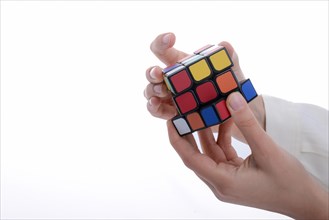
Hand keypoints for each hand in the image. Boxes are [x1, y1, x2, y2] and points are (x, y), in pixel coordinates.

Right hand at [144, 32, 264, 141]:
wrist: (234, 110)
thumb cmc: (227, 86)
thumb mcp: (230, 71)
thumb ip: (229, 57)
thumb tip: (224, 45)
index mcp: (180, 64)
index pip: (163, 50)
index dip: (162, 42)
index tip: (171, 37)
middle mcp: (170, 80)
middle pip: (153, 73)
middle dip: (152, 72)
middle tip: (159, 73)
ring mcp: (169, 97)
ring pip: (150, 91)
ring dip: (152, 90)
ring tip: (159, 92)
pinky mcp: (171, 113)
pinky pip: (157, 110)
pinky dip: (153, 107)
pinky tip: (155, 104)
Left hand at [167, 92, 328, 218]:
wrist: (304, 201)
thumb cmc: (288, 182)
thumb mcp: (267, 150)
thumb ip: (247, 124)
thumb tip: (231, 98)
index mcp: (223, 181)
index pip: (190, 159)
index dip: (178, 139)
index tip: (171, 121)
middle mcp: (220, 183)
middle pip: (196, 155)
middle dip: (190, 133)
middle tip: (184, 111)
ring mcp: (227, 180)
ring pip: (210, 153)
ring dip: (210, 133)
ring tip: (208, 111)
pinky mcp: (234, 176)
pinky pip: (222, 154)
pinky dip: (222, 139)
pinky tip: (226, 122)